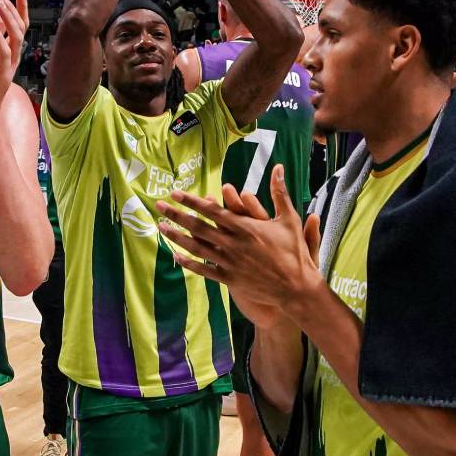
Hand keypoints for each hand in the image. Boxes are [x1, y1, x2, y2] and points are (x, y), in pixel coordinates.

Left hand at [0, 0, 30, 131]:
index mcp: (9, 52)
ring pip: (16, 38)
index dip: (20, 9)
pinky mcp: (2, 75)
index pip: (19, 26)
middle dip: (12, 9)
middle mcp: (13, 57)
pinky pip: (4, 53)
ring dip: (8, 19)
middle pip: (20, 28)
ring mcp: (9, 66)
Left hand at [155, 166, 324, 326]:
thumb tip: (278, 167)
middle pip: (199, 227)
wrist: (296, 288)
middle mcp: (233, 243)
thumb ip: (279, 192)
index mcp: (246, 226)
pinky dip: (189, 263)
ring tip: (161, 227)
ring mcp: (230, 262)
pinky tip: (175, 256)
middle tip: (159, 205)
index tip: (176, 193)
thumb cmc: (295, 252)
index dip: (192, 201)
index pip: (213, 211)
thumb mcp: (289, 219)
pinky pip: (204, 269)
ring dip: (177, 237)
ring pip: (197, 247)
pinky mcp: (230, 279)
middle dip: (177, 215)